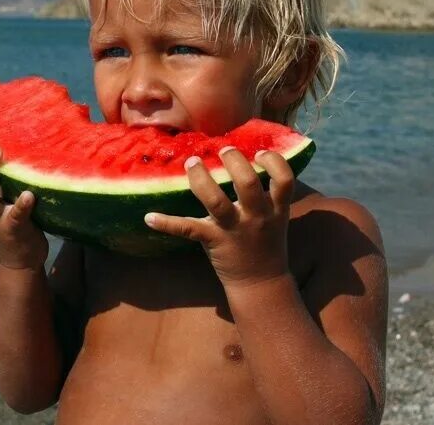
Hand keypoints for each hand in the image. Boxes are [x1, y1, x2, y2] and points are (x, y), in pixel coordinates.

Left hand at [143, 148, 293, 286]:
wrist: (261, 283)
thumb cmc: (266, 243)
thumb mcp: (276, 217)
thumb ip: (267, 194)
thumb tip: (249, 160)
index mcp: (275, 208)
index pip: (284, 179)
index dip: (273, 162)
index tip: (258, 152)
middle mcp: (256, 216)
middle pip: (248, 183)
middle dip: (234, 161)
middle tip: (224, 150)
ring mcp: (234, 229)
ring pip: (216, 201)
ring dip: (201, 179)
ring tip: (192, 162)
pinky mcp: (213, 240)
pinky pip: (188, 229)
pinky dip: (166, 223)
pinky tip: (149, 217)